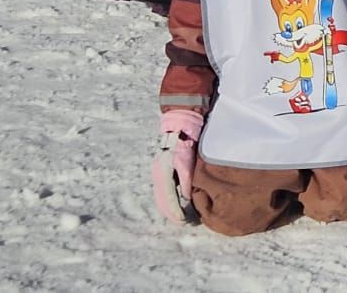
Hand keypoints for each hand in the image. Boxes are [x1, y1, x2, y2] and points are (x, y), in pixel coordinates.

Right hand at [151, 109, 201, 223]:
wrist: (180, 124)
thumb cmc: (185, 141)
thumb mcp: (187, 162)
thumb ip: (186, 180)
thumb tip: (186, 198)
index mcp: (163, 174)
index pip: (168, 199)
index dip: (175, 212)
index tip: (183, 221)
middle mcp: (158, 175)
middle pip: (162, 200)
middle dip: (171, 213)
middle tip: (182, 222)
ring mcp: (159, 172)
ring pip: (162, 195)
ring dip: (169, 207)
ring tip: (179, 216)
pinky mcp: (163, 170)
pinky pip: (164, 189)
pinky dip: (169, 199)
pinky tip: (176, 202)